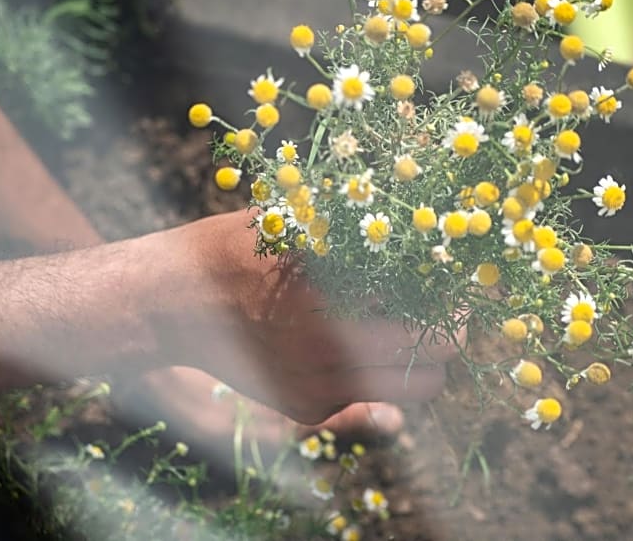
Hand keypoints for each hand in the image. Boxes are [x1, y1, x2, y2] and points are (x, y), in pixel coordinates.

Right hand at [153, 209, 462, 424]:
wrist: (170, 302)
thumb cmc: (235, 247)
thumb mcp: (294, 221)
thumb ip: (354, 228)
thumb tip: (420, 221)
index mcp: (331, 305)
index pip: (429, 318)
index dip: (455, 301)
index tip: (462, 285)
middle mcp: (329, 358)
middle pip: (432, 363)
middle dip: (445, 335)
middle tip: (443, 308)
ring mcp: (318, 391)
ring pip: (410, 391)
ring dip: (420, 361)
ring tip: (408, 324)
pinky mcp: (306, 411)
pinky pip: (370, 398)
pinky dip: (378, 372)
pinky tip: (356, 336)